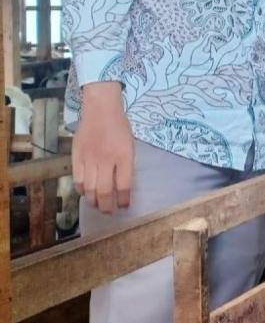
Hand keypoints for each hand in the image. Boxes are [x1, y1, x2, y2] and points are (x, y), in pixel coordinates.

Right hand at [72, 82, 134, 213]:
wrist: (101, 110)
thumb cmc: (120, 127)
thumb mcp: (130, 145)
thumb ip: (127, 165)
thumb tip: (123, 187)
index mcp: (124, 156)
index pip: (124, 185)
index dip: (123, 199)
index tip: (124, 206)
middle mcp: (106, 160)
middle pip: (104, 191)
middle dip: (107, 206)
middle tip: (109, 212)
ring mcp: (89, 159)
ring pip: (89, 188)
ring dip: (93, 201)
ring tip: (98, 206)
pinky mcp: (76, 157)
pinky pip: (77, 179)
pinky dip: (81, 190)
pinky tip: (86, 193)